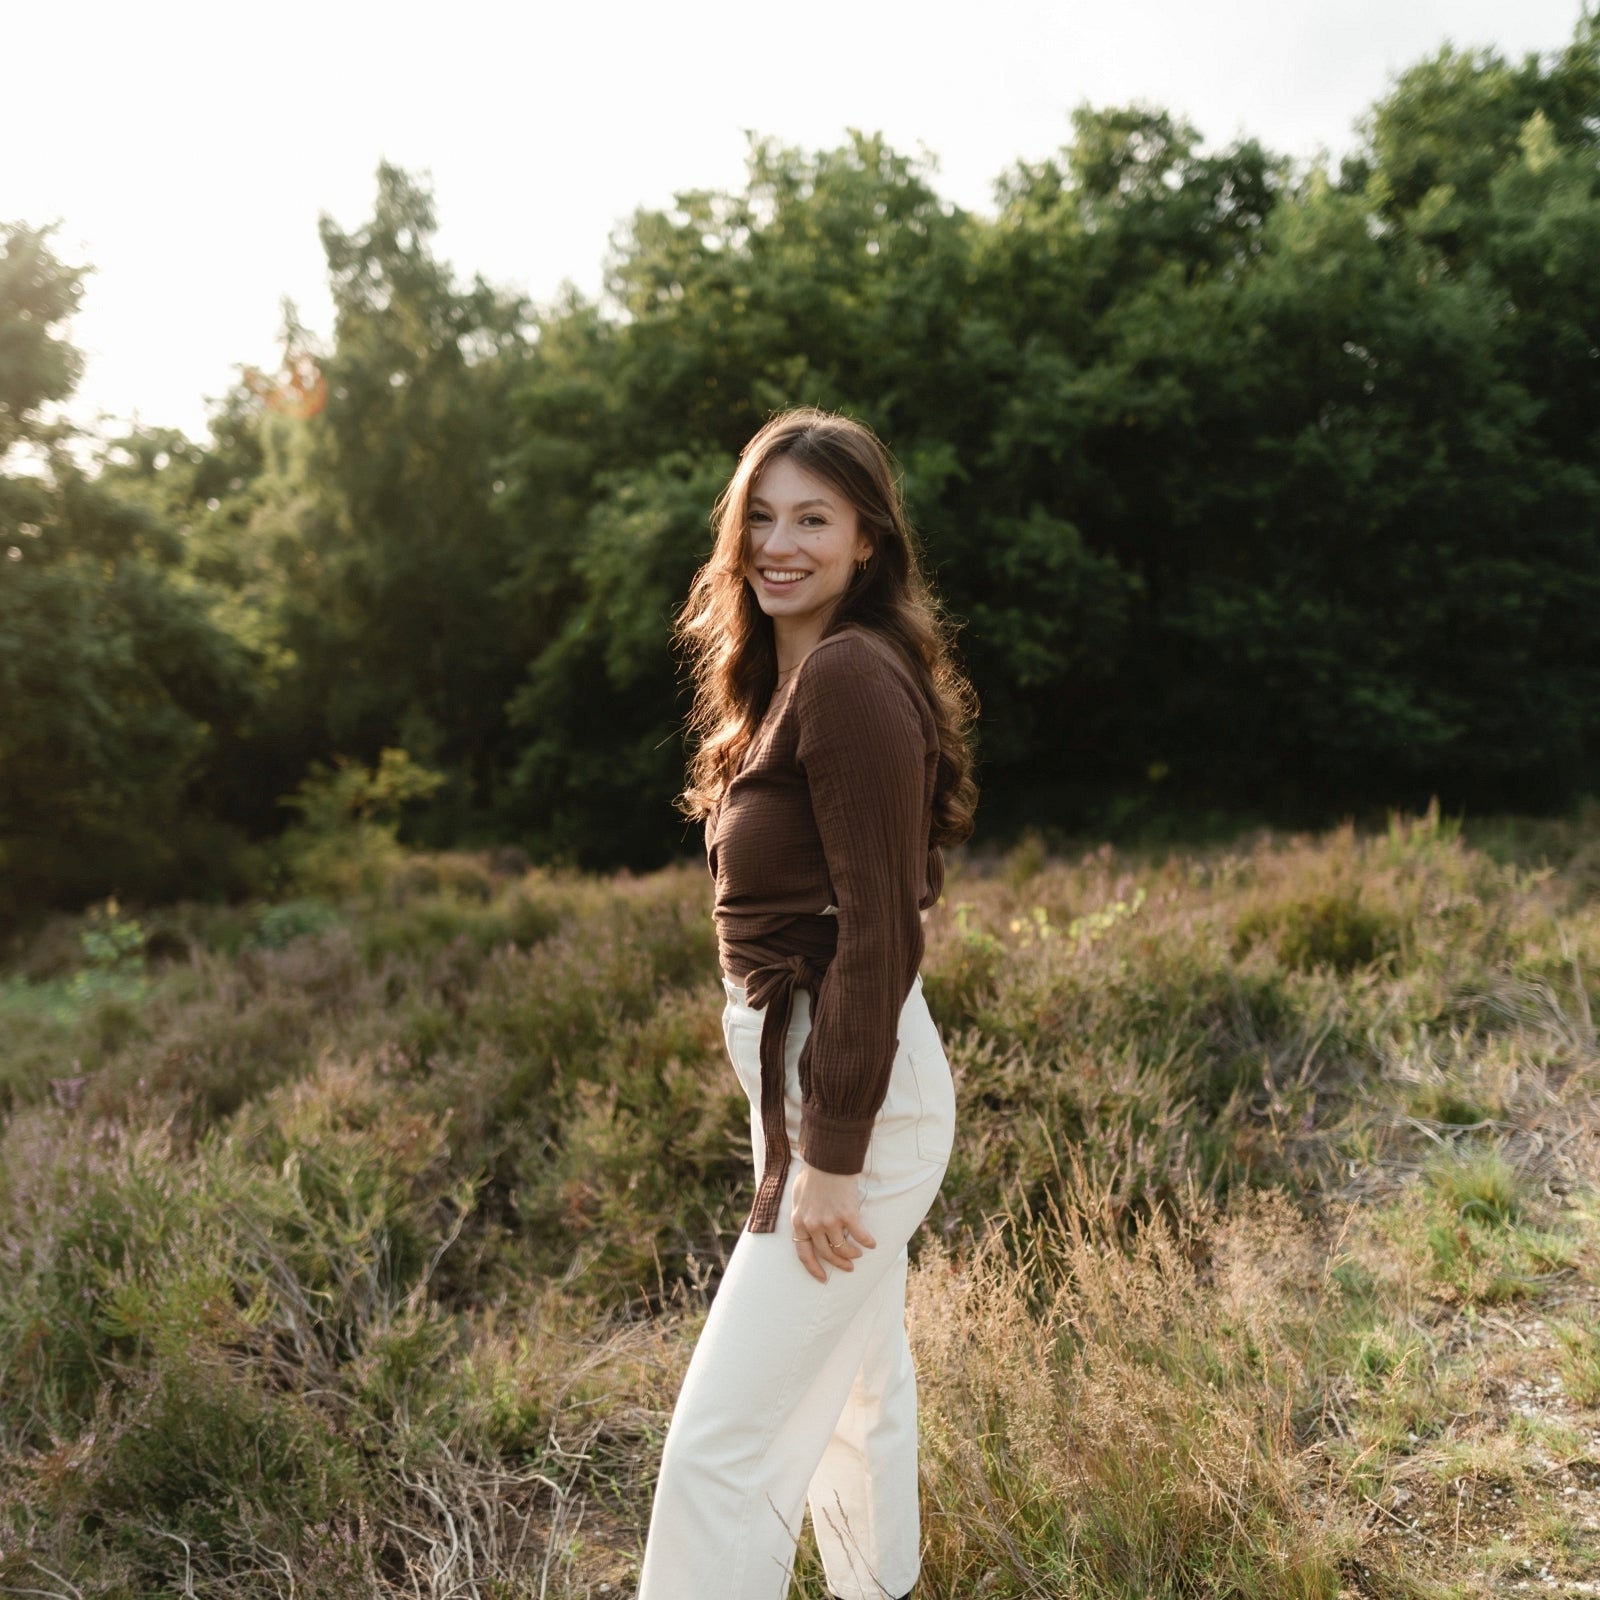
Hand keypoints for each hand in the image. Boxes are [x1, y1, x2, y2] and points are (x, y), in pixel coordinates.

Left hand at [790, 1165, 876, 1282]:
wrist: (826, 1159)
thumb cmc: (812, 1175)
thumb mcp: (798, 1197)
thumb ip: (802, 1215)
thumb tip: (808, 1227)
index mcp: (798, 1221)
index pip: (803, 1253)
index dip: (813, 1268)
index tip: (822, 1277)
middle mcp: (813, 1225)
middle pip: (826, 1253)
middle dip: (839, 1263)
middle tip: (848, 1267)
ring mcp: (830, 1221)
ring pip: (843, 1248)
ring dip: (853, 1254)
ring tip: (859, 1254)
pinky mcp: (847, 1214)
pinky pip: (860, 1236)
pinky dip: (867, 1242)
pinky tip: (872, 1244)